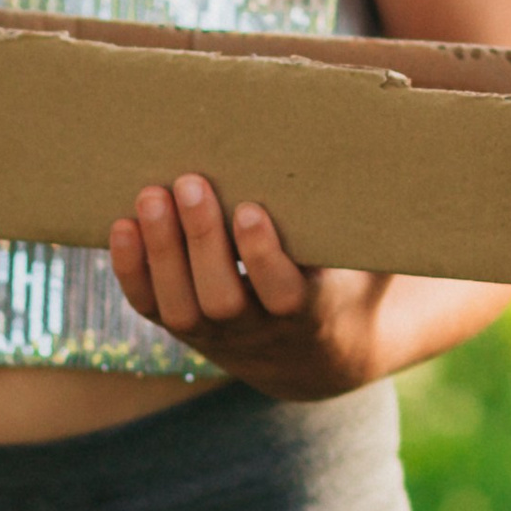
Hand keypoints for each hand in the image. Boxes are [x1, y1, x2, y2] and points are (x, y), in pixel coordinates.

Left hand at [109, 176, 387, 400]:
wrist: (318, 358)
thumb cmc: (348, 283)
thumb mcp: (372, 264)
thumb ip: (373, 226)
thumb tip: (388, 153)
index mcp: (311, 314)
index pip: (282, 293)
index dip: (262, 255)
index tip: (250, 209)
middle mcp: (259, 333)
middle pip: (221, 298)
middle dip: (202, 241)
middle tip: (192, 182)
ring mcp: (217, 338)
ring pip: (181, 307)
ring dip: (162, 251)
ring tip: (153, 195)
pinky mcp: (185, 333)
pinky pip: (150, 309)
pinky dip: (131, 270)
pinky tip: (121, 226)